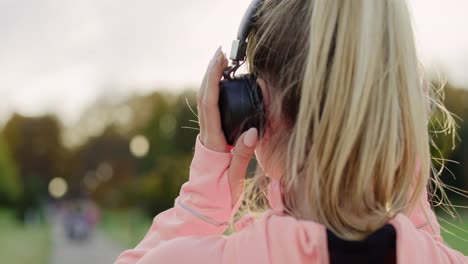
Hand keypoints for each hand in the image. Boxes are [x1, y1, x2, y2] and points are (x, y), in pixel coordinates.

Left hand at [197, 47, 258, 205]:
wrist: (205, 204)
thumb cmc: (220, 194)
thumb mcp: (234, 177)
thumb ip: (242, 154)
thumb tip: (252, 131)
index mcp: (213, 142)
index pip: (210, 104)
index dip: (213, 80)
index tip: (220, 61)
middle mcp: (206, 135)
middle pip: (204, 97)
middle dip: (211, 72)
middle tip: (221, 53)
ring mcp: (207, 135)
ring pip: (205, 102)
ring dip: (212, 80)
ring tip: (223, 63)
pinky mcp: (211, 138)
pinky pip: (210, 110)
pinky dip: (215, 93)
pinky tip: (224, 86)